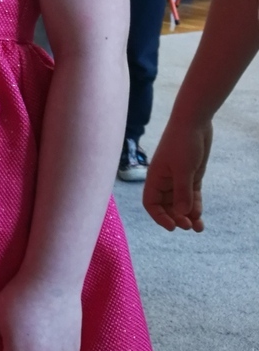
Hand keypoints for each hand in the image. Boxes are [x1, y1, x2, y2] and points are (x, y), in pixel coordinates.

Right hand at [143, 117, 211, 231]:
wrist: (194, 122)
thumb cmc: (182, 143)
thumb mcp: (183, 170)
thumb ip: (182, 193)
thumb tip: (182, 215)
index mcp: (155, 178)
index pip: (151, 203)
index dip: (159, 216)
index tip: (172, 226)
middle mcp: (165, 181)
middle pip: (167, 206)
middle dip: (176, 218)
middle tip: (189, 226)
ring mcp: (178, 179)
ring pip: (181, 203)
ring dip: (188, 216)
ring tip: (199, 227)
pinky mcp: (191, 176)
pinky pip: (191, 196)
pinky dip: (195, 207)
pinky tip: (200, 216)